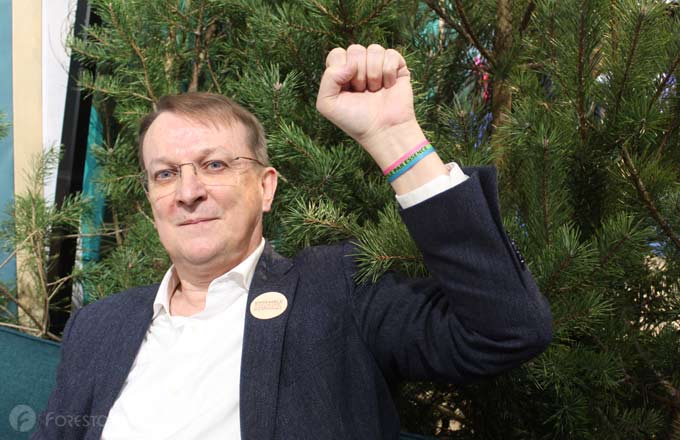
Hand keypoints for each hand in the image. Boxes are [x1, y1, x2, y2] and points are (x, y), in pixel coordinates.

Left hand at [316, 44, 421, 160]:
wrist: (383, 131)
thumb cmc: (355, 120)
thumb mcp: (327, 104)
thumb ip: (328, 78)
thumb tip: (350, 62)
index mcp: (341, 72)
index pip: (337, 54)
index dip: (341, 70)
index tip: (347, 89)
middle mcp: (360, 66)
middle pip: (355, 50)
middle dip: (358, 74)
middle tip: (362, 92)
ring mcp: (379, 65)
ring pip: (374, 49)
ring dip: (374, 74)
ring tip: (375, 90)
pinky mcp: (397, 66)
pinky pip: (391, 54)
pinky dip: (388, 72)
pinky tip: (389, 86)